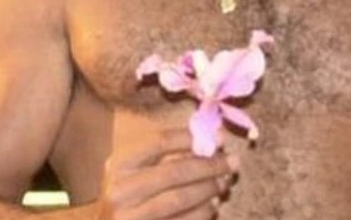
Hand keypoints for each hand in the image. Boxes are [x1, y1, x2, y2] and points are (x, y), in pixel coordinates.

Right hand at [96, 128, 239, 219]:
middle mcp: (122, 189)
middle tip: (232, 162)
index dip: (192, 138)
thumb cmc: (123, 195)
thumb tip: (206, 142)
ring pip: (181, 199)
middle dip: (209, 166)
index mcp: (119, 164)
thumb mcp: (131, 170)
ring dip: (209, 190)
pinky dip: (202, 213)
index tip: (219, 138)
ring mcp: (132, 216)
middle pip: (175, 171)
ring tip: (223, 183)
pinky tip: (212, 206)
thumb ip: (161, 155)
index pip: (159, 142)